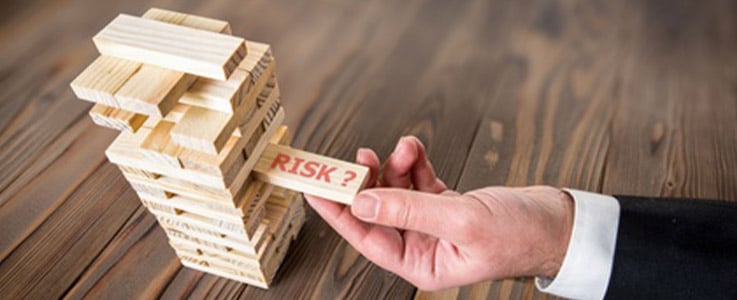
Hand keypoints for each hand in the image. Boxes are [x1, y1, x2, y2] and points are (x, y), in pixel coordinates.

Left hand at [305, 136, 573, 290]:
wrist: (562, 223)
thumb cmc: (522, 234)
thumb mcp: (462, 220)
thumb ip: (409, 209)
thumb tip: (362, 201)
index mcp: (422, 264)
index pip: (367, 238)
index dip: (339, 212)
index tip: (316, 188)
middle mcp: (424, 246)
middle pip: (379, 212)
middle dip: (368, 181)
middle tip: (358, 156)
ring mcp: (435, 224)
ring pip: (398, 191)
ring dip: (396, 166)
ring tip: (403, 146)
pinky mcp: (449, 204)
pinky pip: (419, 181)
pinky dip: (415, 163)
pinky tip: (413, 148)